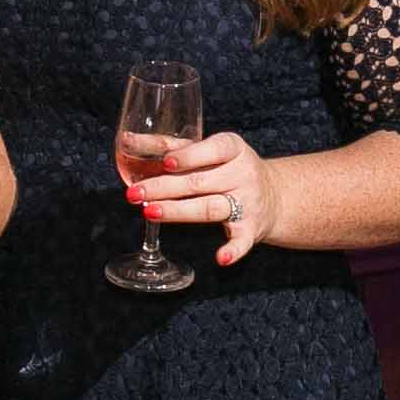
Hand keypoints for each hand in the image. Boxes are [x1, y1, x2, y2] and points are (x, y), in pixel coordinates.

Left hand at [127, 132, 277, 266]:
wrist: (273, 195)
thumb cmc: (227, 168)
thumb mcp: (209, 150)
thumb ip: (172, 147)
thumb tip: (126, 142)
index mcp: (233, 149)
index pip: (213, 149)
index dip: (190, 156)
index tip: (166, 162)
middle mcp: (243, 174)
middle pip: (200, 182)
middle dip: (165, 187)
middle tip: (135, 193)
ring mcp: (247, 203)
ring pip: (211, 208)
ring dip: (179, 212)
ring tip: (149, 212)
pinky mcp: (251, 229)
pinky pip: (242, 241)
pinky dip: (233, 250)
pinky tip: (221, 258)